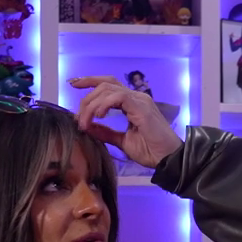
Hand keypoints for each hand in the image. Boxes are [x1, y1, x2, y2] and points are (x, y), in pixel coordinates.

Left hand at [68, 75, 182, 168]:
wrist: (167, 160)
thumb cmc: (151, 151)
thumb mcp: (121, 141)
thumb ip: (105, 132)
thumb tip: (87, 126)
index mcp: (132, 103)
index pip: (108, 85)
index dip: (90, 81)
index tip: (73, 84)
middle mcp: (136, 98)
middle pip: (104, 84)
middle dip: (86, 96)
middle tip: (77, 117)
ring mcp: (139, 100)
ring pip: (108, 89)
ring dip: (91, 105)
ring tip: (85, 122)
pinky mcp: (141, 107)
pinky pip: (117, 97)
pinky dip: (104, 105)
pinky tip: (98, 116)